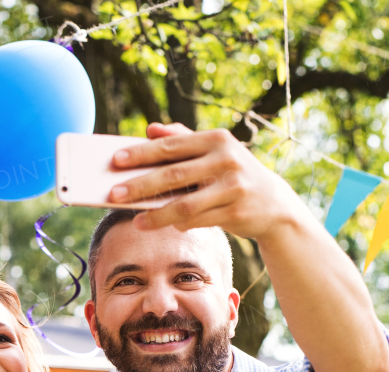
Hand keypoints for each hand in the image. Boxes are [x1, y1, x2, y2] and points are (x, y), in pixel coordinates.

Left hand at [107, 123, 305, 240]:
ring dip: (156, 215)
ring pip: (185, 204)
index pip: (171, 146)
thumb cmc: (232, 174)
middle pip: (173, 175)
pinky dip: (180, 224)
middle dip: (140, 185)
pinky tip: (165, 225)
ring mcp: (233, 187)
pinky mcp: (237, 212)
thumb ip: (182, 139)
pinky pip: (199, 221)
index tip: (115, 160)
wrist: (274, 204)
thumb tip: (150, 129)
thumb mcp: (213, 152)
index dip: (141, 154)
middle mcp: (227, 160)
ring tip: (136, 222)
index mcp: (216, 139)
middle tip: (114, 194)